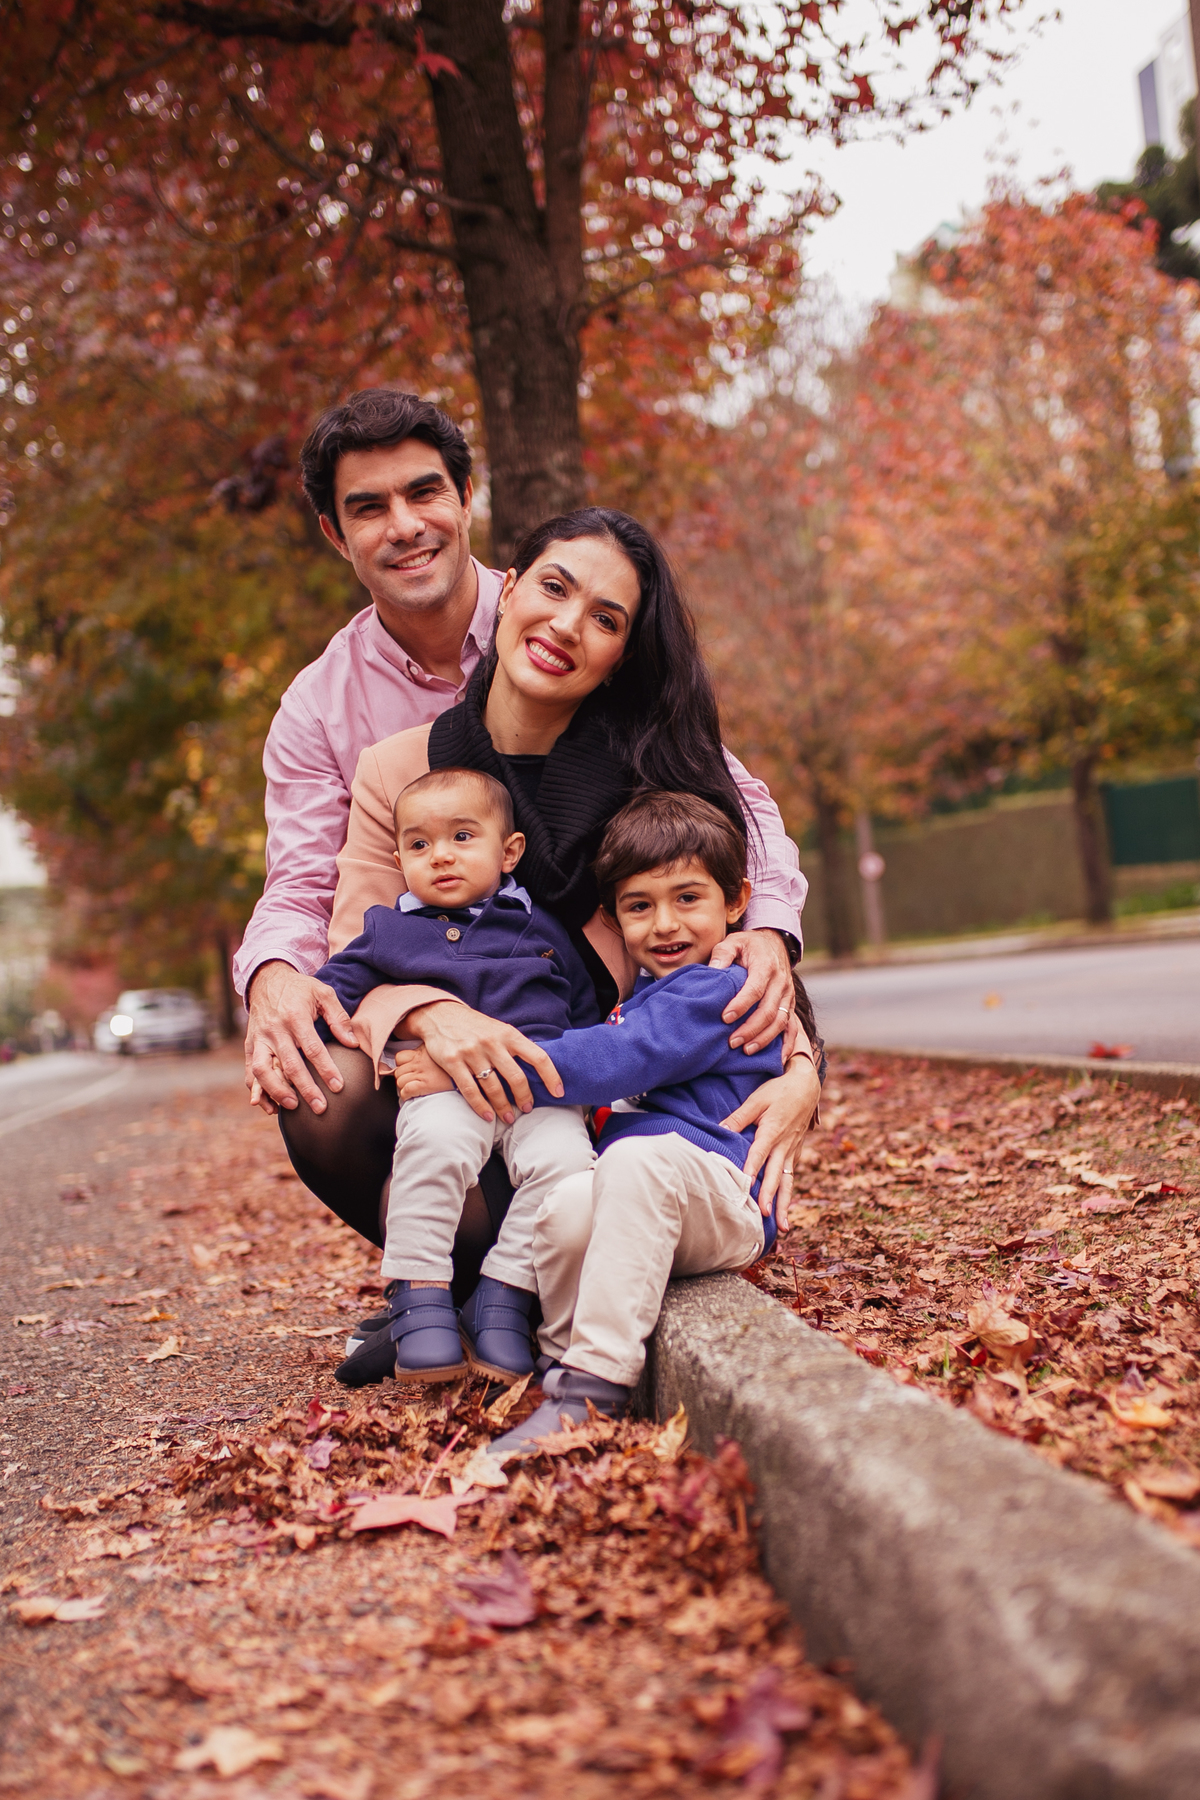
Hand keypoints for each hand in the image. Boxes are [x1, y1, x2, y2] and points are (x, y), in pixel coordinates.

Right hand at [244, 960, 358, 1115]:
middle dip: (305, 1088)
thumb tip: (353, 1043)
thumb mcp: (323, 993)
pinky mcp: (250, 1044)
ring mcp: (259, 1038)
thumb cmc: (300, 989)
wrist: (267, 979)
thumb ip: (339, 1018)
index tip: (338, 1087)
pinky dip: (257, 1090)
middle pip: (289, 1064)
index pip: (312, 1048)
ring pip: (263, 1070)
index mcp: (295, 1016)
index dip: (326, 1069)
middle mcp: (275, 1029)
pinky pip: (250, 1070)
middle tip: (320, 1107)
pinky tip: (268, 1106)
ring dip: (276, 1091)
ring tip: (292, 1107)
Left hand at [393, 1043, 456, 1100]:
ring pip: (400, 1082)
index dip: (401, 1065)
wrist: (469, 1075)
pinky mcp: (426, 1085)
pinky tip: (412, 1096)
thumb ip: (432, 1049)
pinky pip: (406, 1091)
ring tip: (413, 1089)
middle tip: (411, 1082)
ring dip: (404, 1087)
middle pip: (398, 1071)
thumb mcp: (444, 1049)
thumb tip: (426, 1050)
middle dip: (402, 1078)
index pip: (399, 1057)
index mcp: (422, 1052)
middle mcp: (420, 1062)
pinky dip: (405, 1095)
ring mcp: (422, 1073)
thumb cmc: (458, 1063)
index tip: (407, 1070)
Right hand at [405, 1000, 563, 1124]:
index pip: (538, 1057)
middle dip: (524, 1098)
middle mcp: (492, 1043)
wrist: (440, 1015)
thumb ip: (515, 1046)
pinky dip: (480, 1106)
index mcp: (508, 1034)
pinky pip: (470, 1090)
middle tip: (527, 1109)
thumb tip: (539, 1069)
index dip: (551, 1076)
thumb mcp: (499, 1029)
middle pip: (516, 1077)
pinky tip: (487, 1115)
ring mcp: (472, 1052)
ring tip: (508, 1117)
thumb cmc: (475, 1026)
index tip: (558, 1092)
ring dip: (503, 1107)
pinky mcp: (453, 1061)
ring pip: (493, 1087)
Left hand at [709, 928, 793, 1052]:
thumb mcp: (734, 941)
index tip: (725, 1018)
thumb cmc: (749, 945)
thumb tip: (713, 970)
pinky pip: (793, 1027)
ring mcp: (788, 995)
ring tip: (746, 1051)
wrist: (774, 942)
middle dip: (751, 1029)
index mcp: (765, 966)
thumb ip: (722, 954)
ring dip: (765, 1039)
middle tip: (732, 1042)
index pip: (755, 989)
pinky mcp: (790, 1004)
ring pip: (781, 1021)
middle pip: (768, 1010)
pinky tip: (778, 1059)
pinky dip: (788, 1044)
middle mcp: (781, 982)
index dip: (741, 1005)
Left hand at [723, 1055, 820, 1217]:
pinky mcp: (795, 1153)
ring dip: (784, 1204)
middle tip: (764, 1215)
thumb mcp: (757, 1099)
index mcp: (772, 1130)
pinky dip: (788, 1194)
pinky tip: (783, 1209)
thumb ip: (738, 1117)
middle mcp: (784, 1145)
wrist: (807, 1086)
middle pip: (776, 1175)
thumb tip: (719, 1129)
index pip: (759, 1154)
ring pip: (788, 1182)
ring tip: (782, 1226)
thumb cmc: (778, 1091)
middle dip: (770, 1196)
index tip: (745, 1187)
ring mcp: (792, 1151)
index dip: (751, 1170)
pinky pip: (791, 1177)